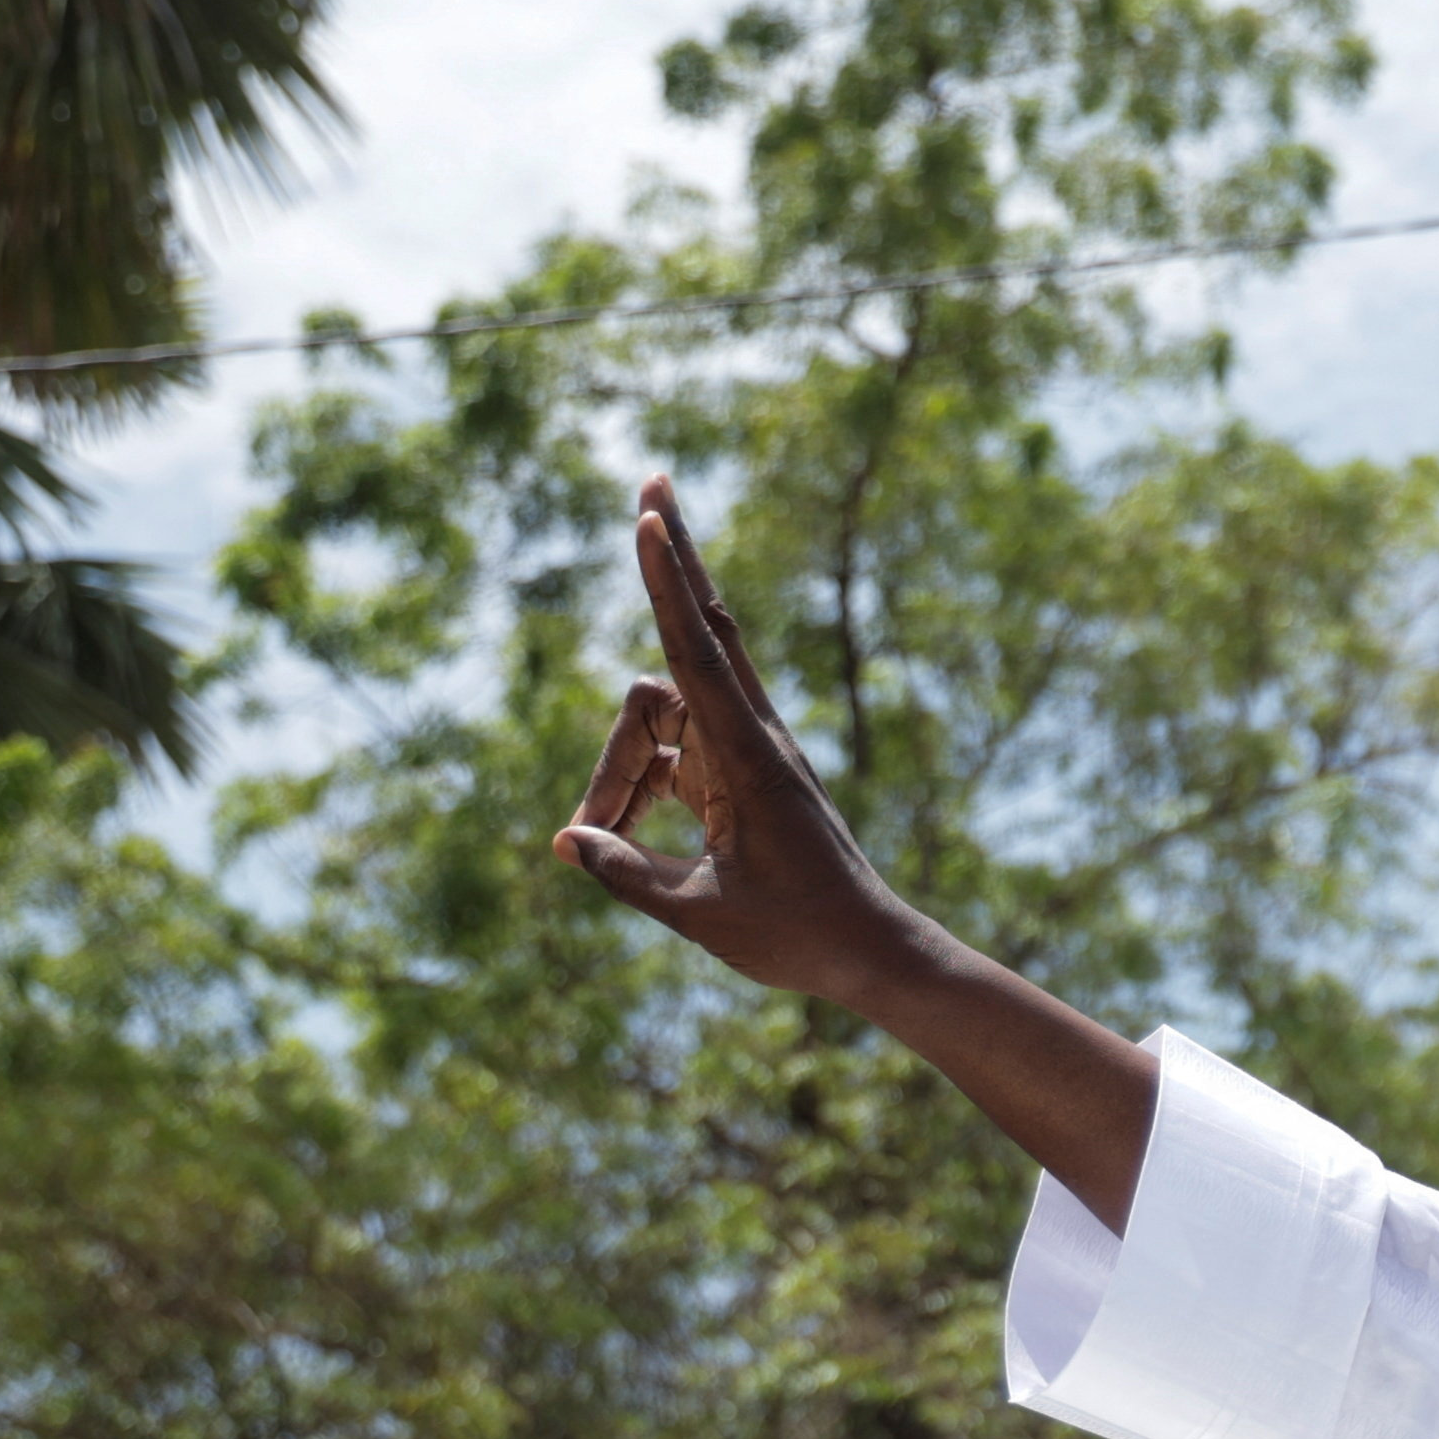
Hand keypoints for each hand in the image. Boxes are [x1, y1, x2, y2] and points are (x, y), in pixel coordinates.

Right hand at [552, 480, 928, 1005]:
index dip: (666, 582)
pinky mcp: (741, 776)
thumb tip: (565, 840)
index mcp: (749, 757)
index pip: (695, 649)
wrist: (873, 954)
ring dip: (619, 764)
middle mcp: (751, 736)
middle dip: (667, 568)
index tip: (653, 518)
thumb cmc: (798, 935)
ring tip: (593, 837)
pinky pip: (672, 755)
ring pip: (663, 713)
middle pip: (689, 634)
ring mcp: (747, 752)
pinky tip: (610, 833)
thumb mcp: (699, 913)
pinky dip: (635, 785)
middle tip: (652, 484)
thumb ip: (625, 872)